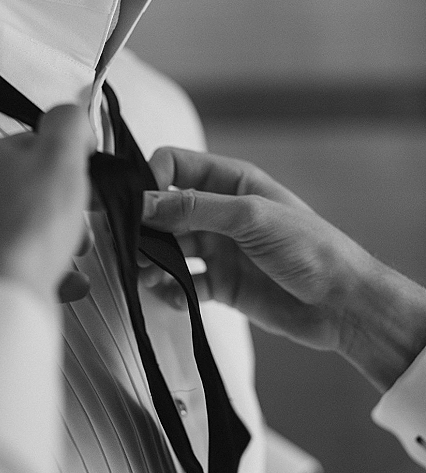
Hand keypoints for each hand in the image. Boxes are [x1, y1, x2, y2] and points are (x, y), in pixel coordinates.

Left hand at [0, 105, 94, 302]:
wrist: (1, 291)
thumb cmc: (28, 225)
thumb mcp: (59, 156)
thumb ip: (68, 125)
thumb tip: (74, 120)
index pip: (30, 146)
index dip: (66, 162)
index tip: (86, 179)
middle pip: (29, 191)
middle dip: (65, 206)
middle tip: (84, 219)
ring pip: (27, 231)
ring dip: (61, 240)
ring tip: (77, 252)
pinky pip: (23, 267)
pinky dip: (52, 273)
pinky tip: (71, 281)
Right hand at [143, 147, 425, 390]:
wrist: (342, 304)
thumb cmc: (311, 249)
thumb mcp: (251, 218)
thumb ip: (195, 209)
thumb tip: (144, 203)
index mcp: (232, 182)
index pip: (174, 167)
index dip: (150, 181)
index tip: (135, 207)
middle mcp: (221, 213)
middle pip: (164, 211)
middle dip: (144, 227)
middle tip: (130, 248)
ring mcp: (220, 250)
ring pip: (168, 250)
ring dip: (153, 262)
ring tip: (148, 276)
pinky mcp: (222, 284)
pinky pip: (183, 284)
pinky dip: (171, 292)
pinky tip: (175, 298)